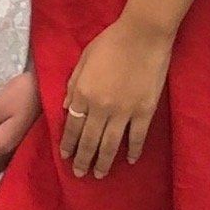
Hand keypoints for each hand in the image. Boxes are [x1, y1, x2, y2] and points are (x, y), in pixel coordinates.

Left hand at [61, 16, 171, 178]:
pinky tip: (129, 160)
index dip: (68, 143)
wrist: (142, 35)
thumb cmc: (110, 41)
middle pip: (89, 140)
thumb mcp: (83, 58)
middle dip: (82, 159)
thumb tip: (65, 108)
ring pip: (111, 145)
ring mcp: (124, 112)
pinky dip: (133, 151)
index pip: (72, 125)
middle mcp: (100, 107)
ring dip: (103, 162)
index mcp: (83, 92)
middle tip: (79, 174)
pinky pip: (137, 138)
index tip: (65, 156)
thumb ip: (73, 84)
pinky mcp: (144, 112)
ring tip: (99, 174)